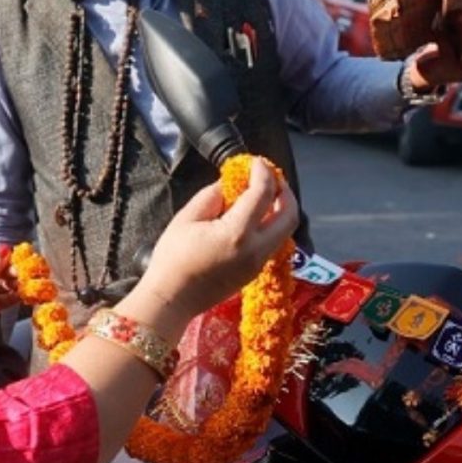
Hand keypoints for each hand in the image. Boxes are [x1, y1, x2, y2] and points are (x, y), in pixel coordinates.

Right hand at [124, 159, 298, 334]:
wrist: (172, 300)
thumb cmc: (172, 259)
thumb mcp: (186, 219)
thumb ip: (212, 196)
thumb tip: (229, 186)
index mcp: (237, 233)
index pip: (263, 194)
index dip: (263, 173)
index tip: (256, 162)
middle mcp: (256, 249)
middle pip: (289, 214)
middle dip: (284, 191)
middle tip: (270, 178)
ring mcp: (258, 263)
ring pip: (285, 230)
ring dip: (281, 208)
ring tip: (264, 195)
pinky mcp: (255, 272)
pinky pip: (274, 242)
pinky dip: (271, 224)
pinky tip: (255, 216)